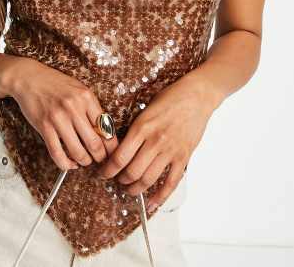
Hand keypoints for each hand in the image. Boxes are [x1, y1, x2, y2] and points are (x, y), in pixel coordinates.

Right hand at [7, 57, 118, 170]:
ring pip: (78, 152)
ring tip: (85, 161)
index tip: (112, 153)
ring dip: (84, 161)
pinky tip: (69, 163)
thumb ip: (91, 108)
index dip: (112, 146)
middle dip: (100, 157)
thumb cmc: (55, 84)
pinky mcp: (44, 126)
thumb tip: (105, 133)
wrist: (29, 78)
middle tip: (101, 160)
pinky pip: (57, 153)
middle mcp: (74, 107)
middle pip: (95, 143)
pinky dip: (66, 164)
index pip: (106, 128)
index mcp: (86, 97)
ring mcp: (58, 118)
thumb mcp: (79, 89)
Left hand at [95, 77, 214, 210]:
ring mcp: (170, 151)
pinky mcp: (183, 157)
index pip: (119, 157)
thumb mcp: (144, 109)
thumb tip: (120, 147)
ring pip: (148, 179)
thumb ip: (134, 129)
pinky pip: (170, 183)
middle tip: (115, 180)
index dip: (108, 169)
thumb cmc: (169, 98)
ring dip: (135, 189)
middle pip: (131, 172)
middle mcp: (154, 141)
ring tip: (129, 189)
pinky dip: (160, 197)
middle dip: (120, 180)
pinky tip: (152, 204)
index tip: (103, 173)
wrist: (196, 96)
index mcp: (141, 127)